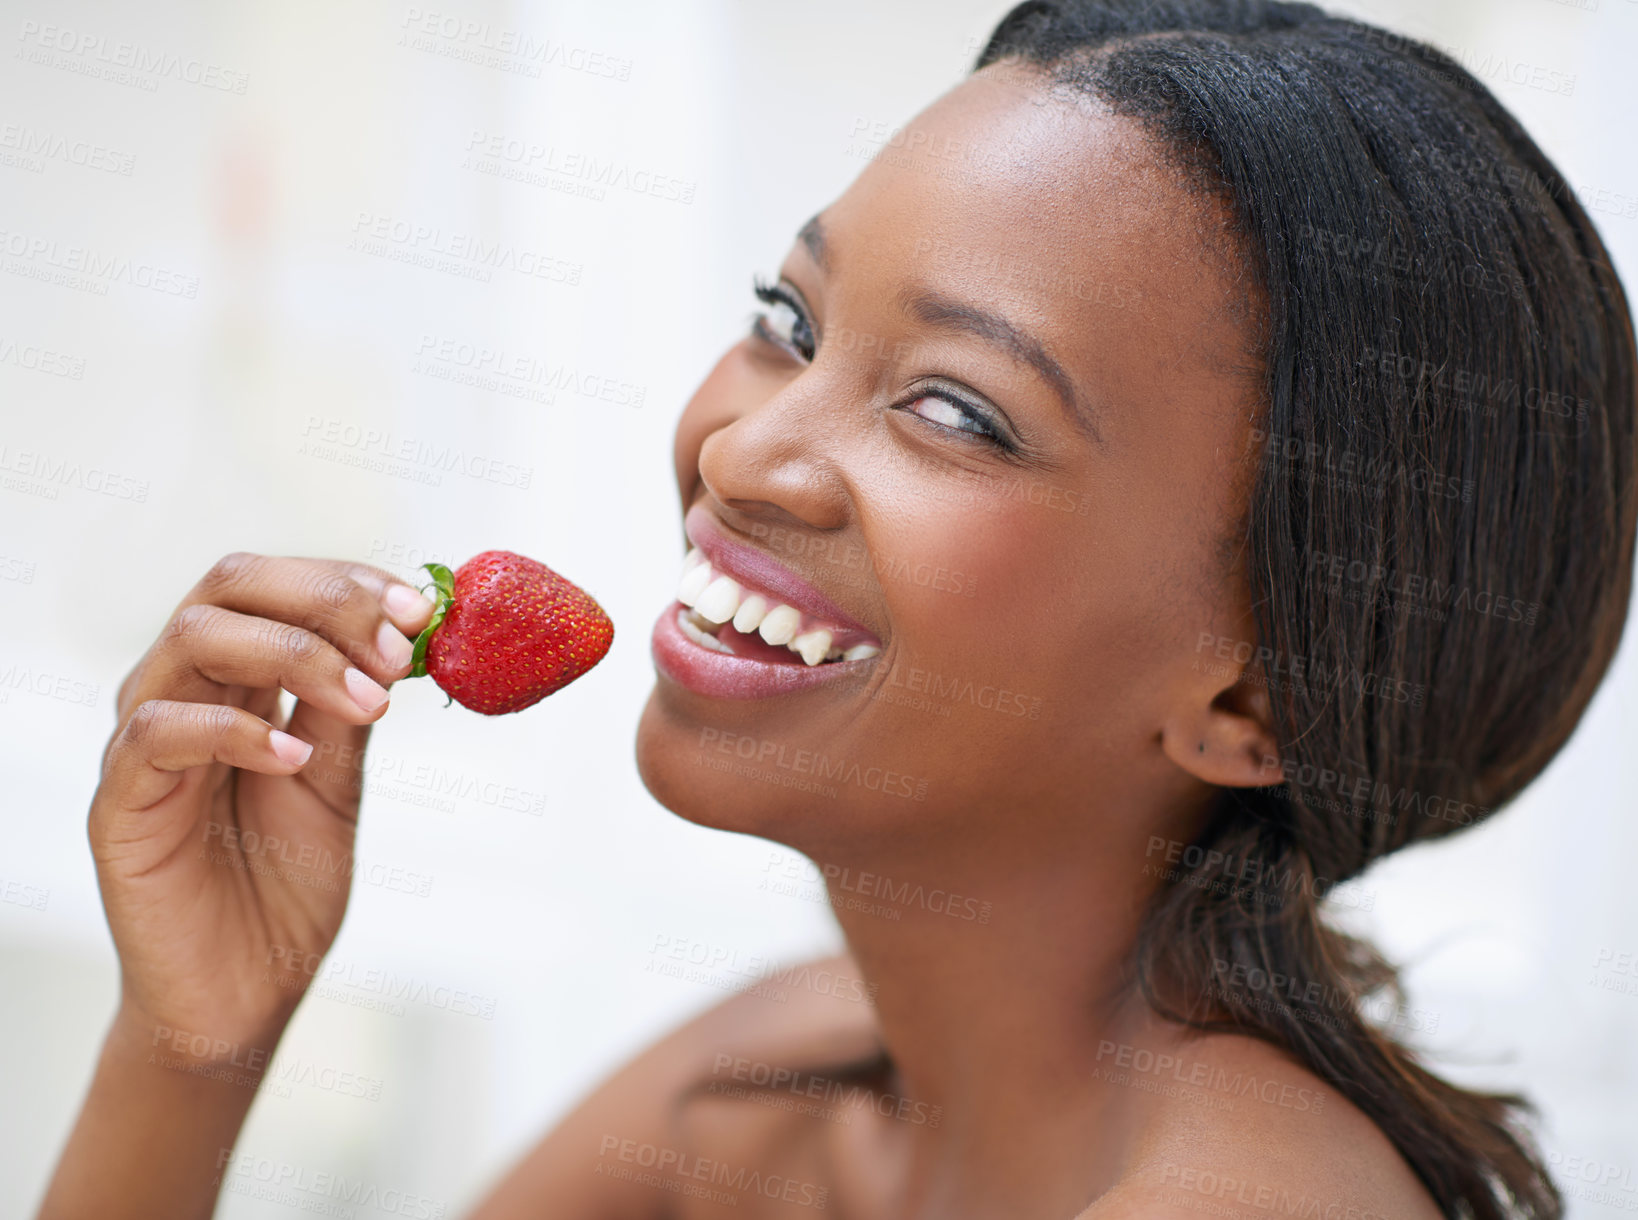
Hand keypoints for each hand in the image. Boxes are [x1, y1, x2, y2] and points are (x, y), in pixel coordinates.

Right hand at [89, 553, 434, 1053]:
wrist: (247, 992)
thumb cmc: (286, 886)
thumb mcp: (339, 782)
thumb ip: (352, 709)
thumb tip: (405, 634)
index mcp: (238, 678)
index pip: (277, 585)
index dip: (349, 581)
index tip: (423, 609)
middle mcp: (185, 692)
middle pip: (230, 584)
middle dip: (325, 598)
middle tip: (397, 646)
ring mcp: (145, 743)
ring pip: (193, 638)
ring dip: (296, 654)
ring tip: (368, 703)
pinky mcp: (119, 804)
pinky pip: (159, 733)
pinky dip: (236, 731)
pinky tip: (295, 757)